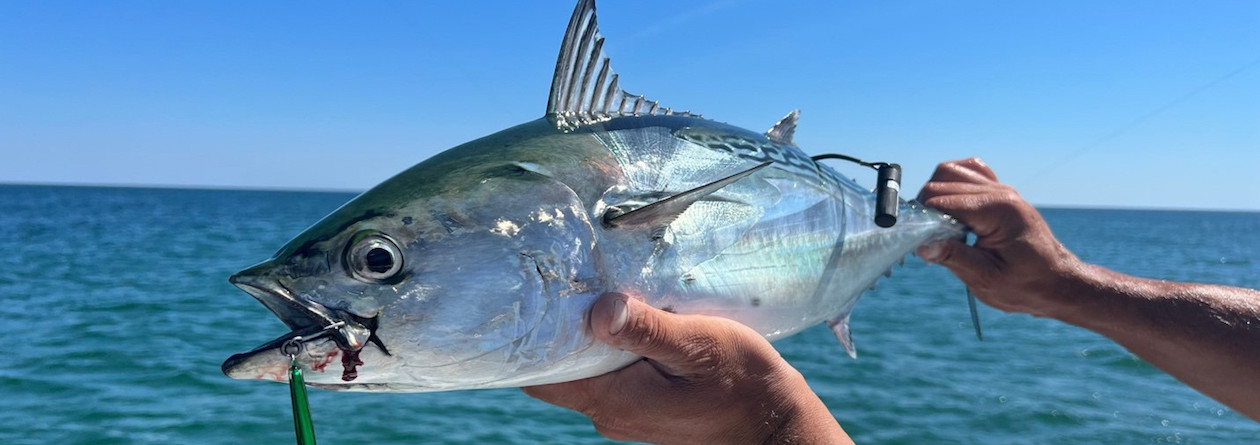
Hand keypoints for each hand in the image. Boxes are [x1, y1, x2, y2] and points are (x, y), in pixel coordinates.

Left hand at [523, 293, 851, 444]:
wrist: (777, 427)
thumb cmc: (744, 386)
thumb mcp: (698, 346)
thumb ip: (647, 329)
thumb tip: (598, 310)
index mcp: (612, 400)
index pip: (540, 375)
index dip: (530, 338)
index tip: (534, 295)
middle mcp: (610, 413)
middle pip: (559, 369)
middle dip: (560, 327)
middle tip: (569, 277)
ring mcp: (627, 412)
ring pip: (587, 369)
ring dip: (590, 334)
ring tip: (601, 289)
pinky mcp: (645, 406)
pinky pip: (612, 373)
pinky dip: (613, 345)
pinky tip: (632, 317)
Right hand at [915, 158, 1086, 317]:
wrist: (1058, 282)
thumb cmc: (1027, 285)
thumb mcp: (987, 279)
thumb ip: (953, 257)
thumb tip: (921, 244)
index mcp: (997, 210)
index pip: (942, 201)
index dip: (923, 221)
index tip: (920, 243)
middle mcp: (999, 192)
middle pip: (941, 182)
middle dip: (926, 209)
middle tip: (928, 239)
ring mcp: (1001, 189)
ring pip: (951, 172)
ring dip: (935, 194)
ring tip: (937, 225)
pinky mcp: (1000, 193)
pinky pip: (968, 173)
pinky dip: (951, 185)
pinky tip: (950, 210)